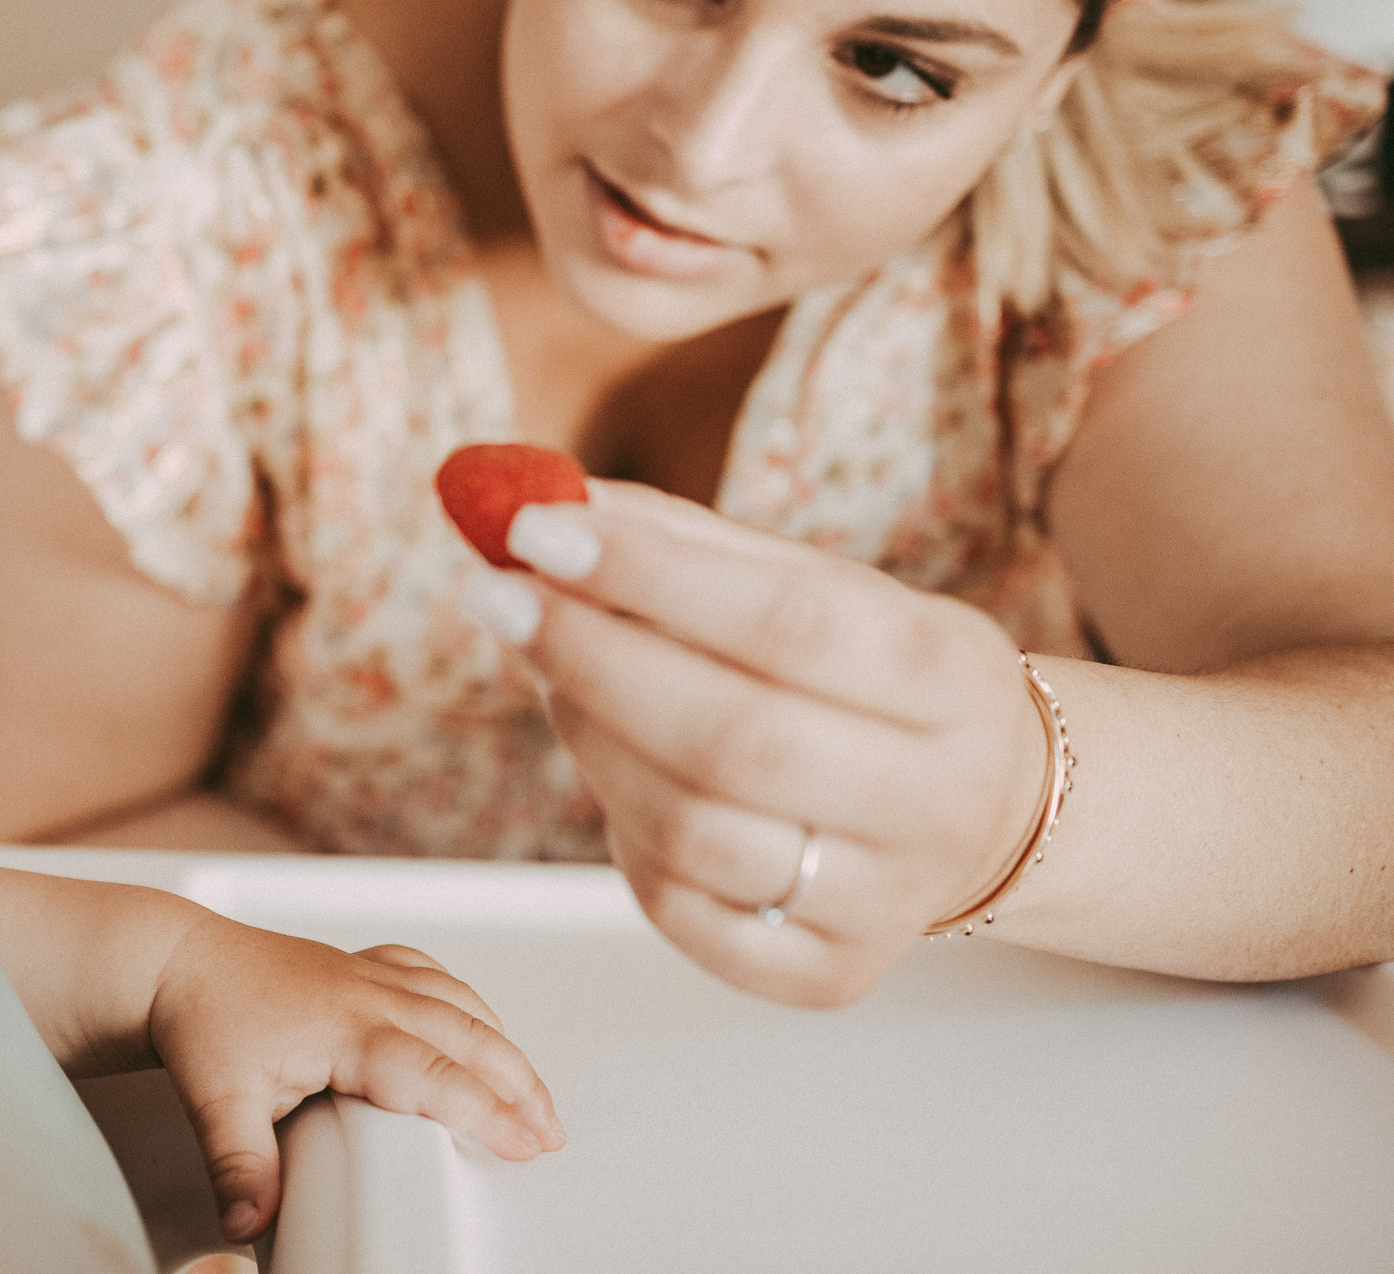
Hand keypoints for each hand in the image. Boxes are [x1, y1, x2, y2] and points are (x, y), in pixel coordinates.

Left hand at [145, 917, 561, 1242]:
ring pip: (460, 1004)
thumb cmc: (202, 1016)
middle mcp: (369, 993)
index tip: (526, 1142)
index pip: (434, 1073)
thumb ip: (240, 1164)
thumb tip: (247, 1222)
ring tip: (533, 1094)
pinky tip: (479, 1025)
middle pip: (468, 1035)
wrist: (176, 960)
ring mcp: (370, 975)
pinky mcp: (363, 966)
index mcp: (346, 1025)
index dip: (486, 1109)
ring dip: (503, 1047)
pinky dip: (468, 1006)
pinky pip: (434, 978)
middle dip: (519, 1084)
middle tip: (550, 1132)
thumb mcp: (216, 1098)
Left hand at [463, 478, 1047, 1007]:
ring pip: (696, 833)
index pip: (790, 622)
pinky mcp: (831, 978)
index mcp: (952, 673)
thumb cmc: (863, 674)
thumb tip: (536, 500)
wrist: (982, 810)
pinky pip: (685, 916)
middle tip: (498, 599)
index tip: (534, 531)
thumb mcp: (810, 582)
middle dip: (592, 660)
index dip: (649, 576)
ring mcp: (889, 902)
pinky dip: (624, 837)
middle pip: (737, 739)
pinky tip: (615, 775)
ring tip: (555, 678)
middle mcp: (939, 798)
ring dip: (593, 743)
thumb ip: (677, 540)